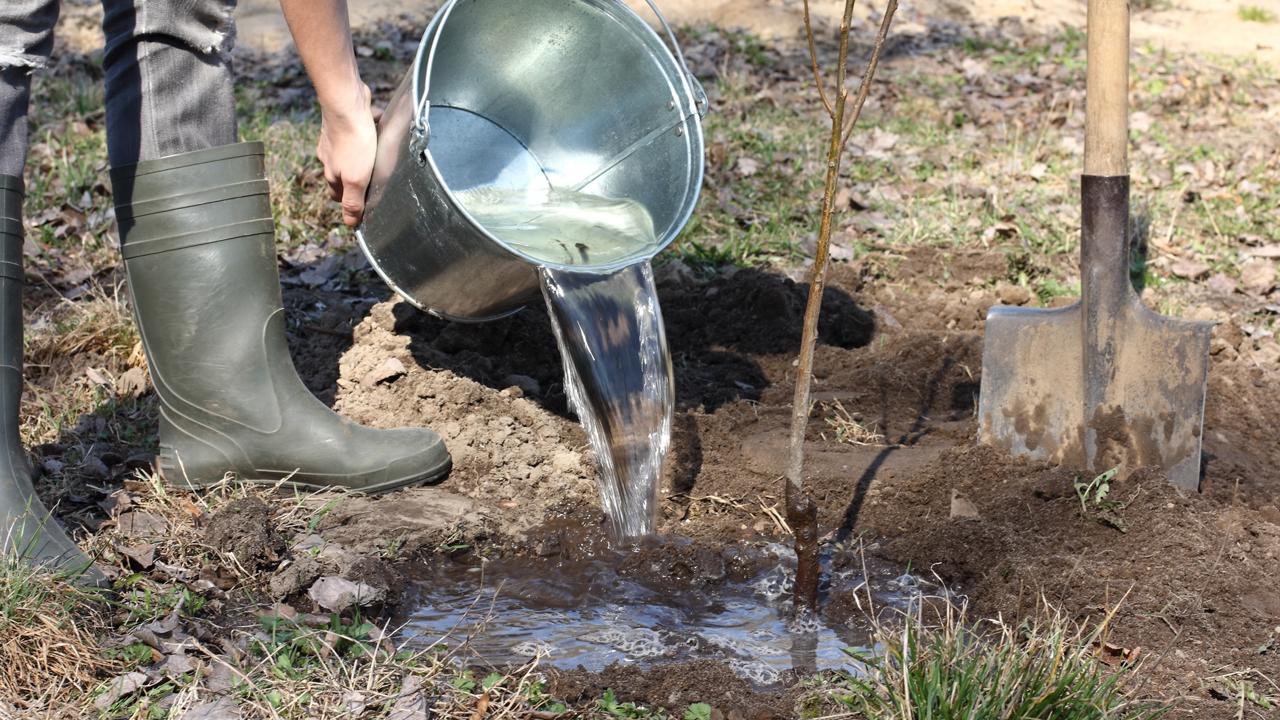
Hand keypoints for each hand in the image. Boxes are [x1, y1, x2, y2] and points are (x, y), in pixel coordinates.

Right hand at [316, 83, 380, 226]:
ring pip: (349, 152)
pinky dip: (367, 133)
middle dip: (357, 179)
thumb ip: (353, 201)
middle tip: (373, 182)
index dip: (350, 201)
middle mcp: (329, 156)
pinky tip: (377, 130)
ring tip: (378, 156)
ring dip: (362, 155)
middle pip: (344, 173)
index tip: (362, 205)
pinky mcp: (344, 121)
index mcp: (331, 173)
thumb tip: (350, 223)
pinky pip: (357, 131)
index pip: (338, 195)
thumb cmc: (353, 141)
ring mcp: (335, 137)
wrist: (346, 103)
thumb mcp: (356, 179)